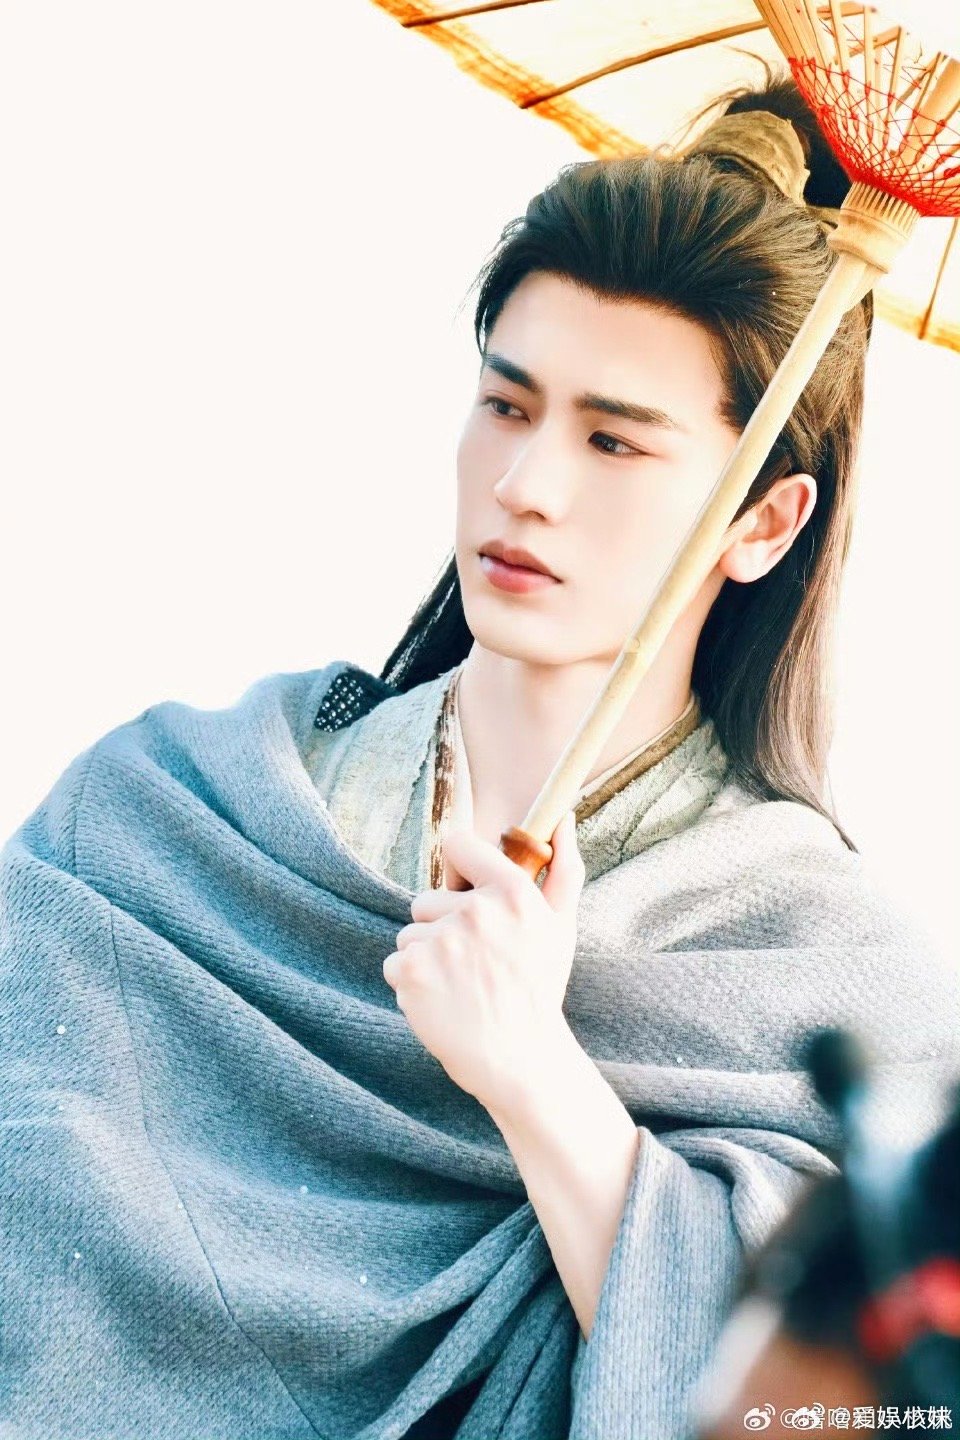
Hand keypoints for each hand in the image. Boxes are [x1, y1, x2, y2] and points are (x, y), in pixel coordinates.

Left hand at [382, 810, 584, 1114]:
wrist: (521, 1060)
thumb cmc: (539, 988)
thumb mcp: (561, 925)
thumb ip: (563, 866)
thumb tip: (562, 817)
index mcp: (513, 892)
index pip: (457, 843)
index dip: (456, 872)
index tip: (464, 896)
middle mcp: (477, 911)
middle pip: (427, 898)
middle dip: (442, 927)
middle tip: (474, 962)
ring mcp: (441, 942)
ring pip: (411, 934)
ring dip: (427, 957)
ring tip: (460, 986)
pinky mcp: (412, 973)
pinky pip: (396, 963)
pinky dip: (412, 984)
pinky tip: (442, 1002)